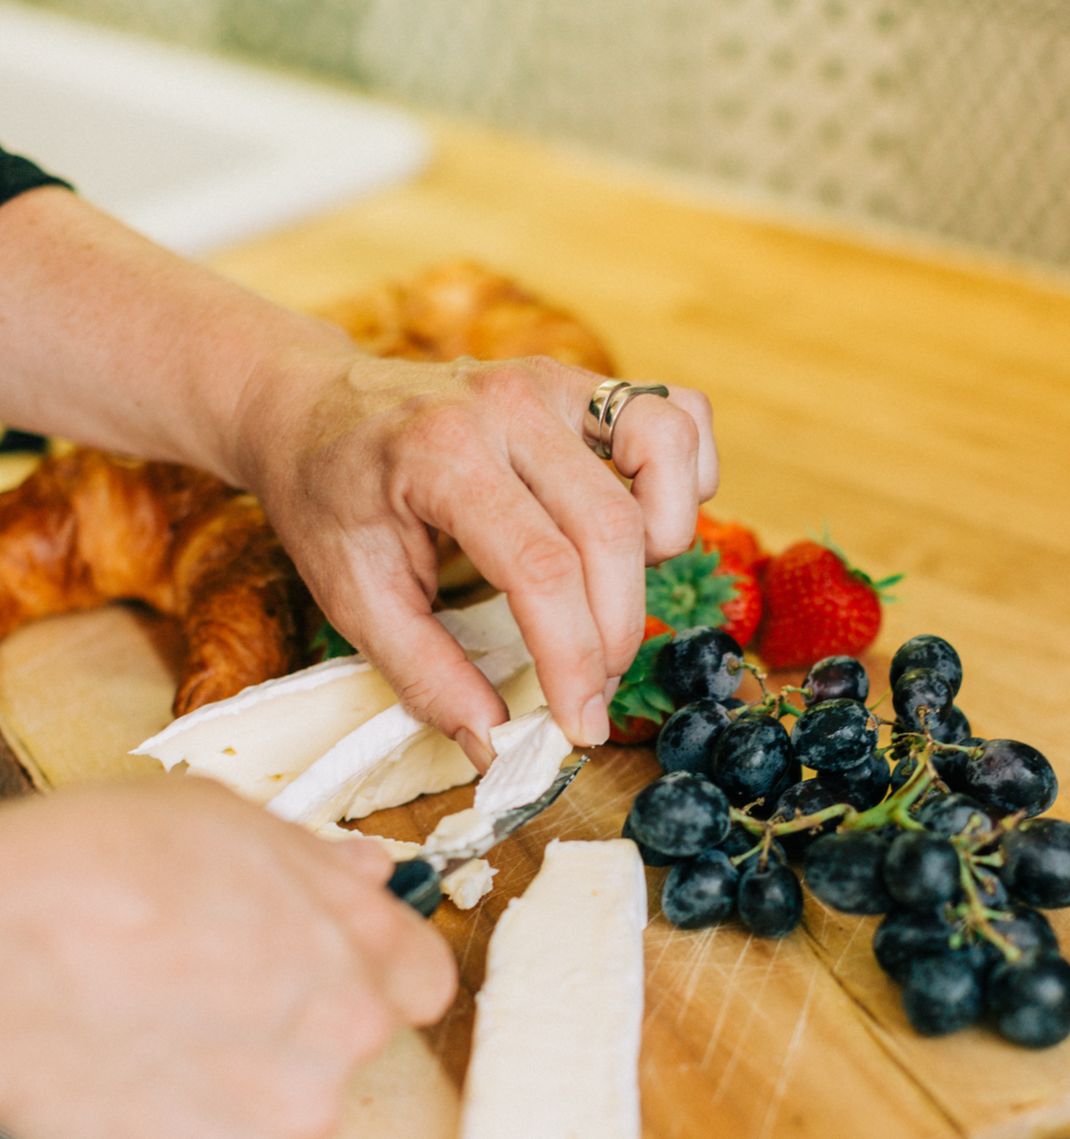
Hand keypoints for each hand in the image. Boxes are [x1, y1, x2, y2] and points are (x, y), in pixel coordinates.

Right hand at [0, 777, 455, 1138]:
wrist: (1, 936)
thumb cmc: (106, 861)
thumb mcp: (231, 820)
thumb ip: (318, 860)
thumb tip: (367, 874)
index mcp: (360, 941)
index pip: (426, 978)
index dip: (386, 964)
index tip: (351, 960)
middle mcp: (339, 1033)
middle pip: (356, 1037)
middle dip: (311, 1010)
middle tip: (235, 982)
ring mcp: (278, 1112)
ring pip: (294, 1095)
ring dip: (254, 1066)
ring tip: (178, 1018)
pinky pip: (233, 1133)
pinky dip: (203, 1110)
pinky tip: (153, 1061)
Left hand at [234, 351, 716, 764]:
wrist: (309, 406)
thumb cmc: (328, 498)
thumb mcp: (352, 596)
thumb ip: (426, 674)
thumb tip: (496, 744)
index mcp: (440, 454)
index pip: (542, 568)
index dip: (574, 660)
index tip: (578, 725)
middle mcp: (506, 404)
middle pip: (612, 527)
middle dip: (616, 630)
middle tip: (589, 686)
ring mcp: (550, 381)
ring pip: (666, 452)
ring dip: (665, 538)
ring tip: (611, 590)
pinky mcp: (577, 382)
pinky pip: (675, 414)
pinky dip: (683, 474)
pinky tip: (642, 520)